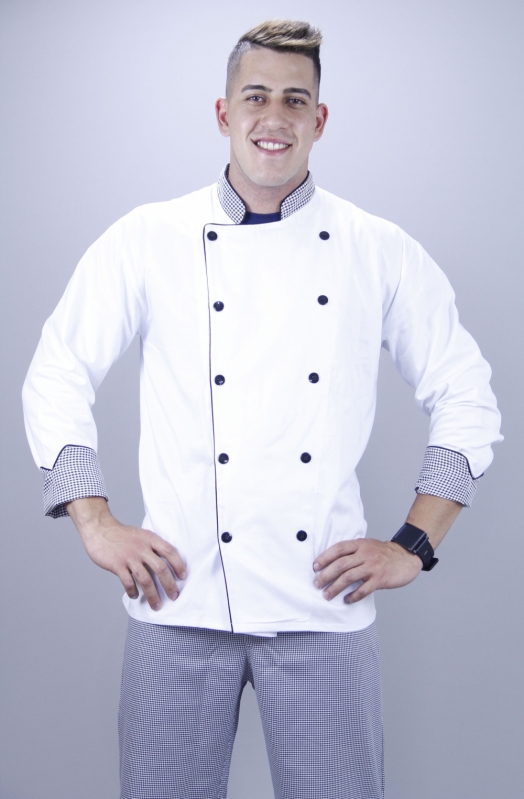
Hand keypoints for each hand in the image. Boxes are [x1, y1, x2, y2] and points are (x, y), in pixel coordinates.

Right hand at [67, 497, 185, 610]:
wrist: (100, 529)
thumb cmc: (122, 534)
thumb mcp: (141, 534)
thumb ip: (152, 546)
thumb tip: (165, 563)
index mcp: (150, 539)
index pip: (169, 552)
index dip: (178, 565)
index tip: (183, 576)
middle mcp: (142, 548)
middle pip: (160, 568)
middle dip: (169, 585)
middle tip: (174, 596)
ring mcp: (129, 557)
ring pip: (146, 579)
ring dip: (153, 595)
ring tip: (157, 605)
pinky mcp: (117, 565)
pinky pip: (128, 582)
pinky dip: (133, 591)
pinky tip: (135, 596)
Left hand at [313, 538, 421, 603]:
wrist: (406, 557)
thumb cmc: (384, 553)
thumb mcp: (367, 545)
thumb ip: (353, 550)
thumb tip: (332, 561)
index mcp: (360, 545)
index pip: (338, 549)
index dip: (325, 557)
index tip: (315, 567)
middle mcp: (365, 554)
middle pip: (340, 564)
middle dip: (326, 575)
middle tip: (317, 584)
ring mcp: (372, 567)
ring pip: (349, 577)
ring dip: (335, 587)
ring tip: (327, 595)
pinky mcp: (380, 579)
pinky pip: (363, 589)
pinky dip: (353, 596)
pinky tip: (346, 600)